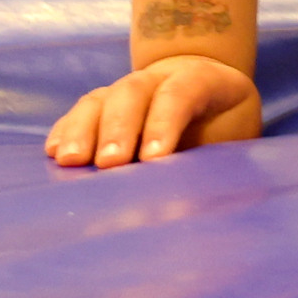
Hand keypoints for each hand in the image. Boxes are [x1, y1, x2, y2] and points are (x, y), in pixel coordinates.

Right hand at [49, 55, 258, 171]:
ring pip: (101, 99)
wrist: (214, 97)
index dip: (165, 122)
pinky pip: (81, 112)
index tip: (153, 159)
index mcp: (204, 81)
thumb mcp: (243, 143)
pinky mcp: (105, 106)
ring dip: (83, 129)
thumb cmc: (231, 130)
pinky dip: (66, 130)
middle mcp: (160, 78)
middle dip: (119, 127)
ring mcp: (128, 89)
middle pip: (134, 92)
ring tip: (70, 162)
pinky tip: (54, 153)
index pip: (182, 92)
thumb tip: (212, 218)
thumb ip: (228, 170)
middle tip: (109, 164)